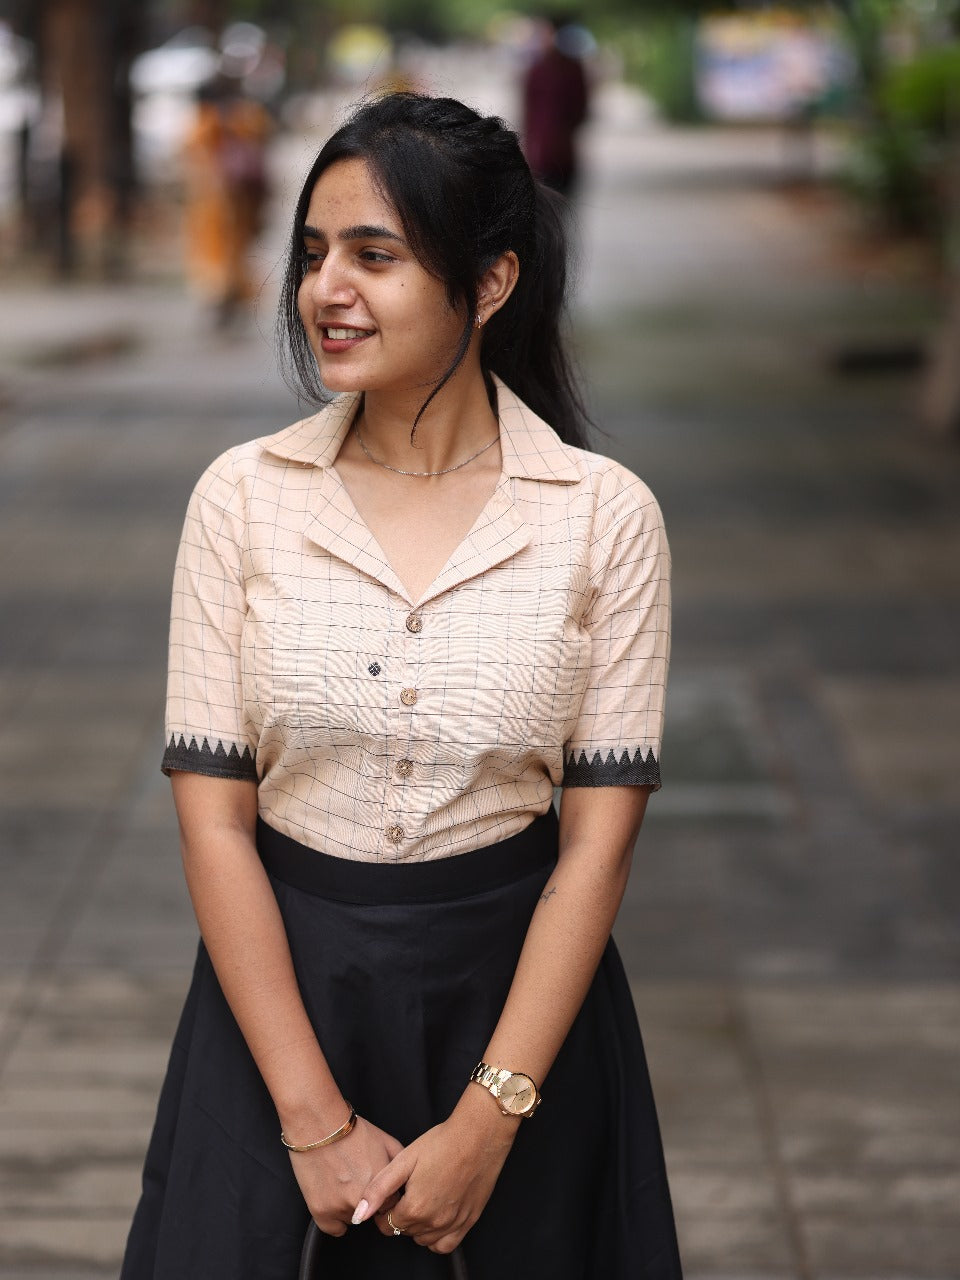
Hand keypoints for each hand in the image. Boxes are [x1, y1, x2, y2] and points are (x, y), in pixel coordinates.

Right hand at [289, 1115, 402, 1236]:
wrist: (318, 1124)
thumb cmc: (351, 1130)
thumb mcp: (386, 1141)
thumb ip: (399, 1164)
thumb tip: (406, 1180)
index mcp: (383, 1185)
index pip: (391, 1205)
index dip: (383, 1196)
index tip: (375, 1187)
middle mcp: (365, 1200)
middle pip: (373, 1214)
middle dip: (368, 1201)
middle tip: (357, 1180)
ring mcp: (342, 1207)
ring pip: (353, 1219)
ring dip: (350, 1207)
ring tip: (342, 1181)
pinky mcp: (322, 1212)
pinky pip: (335, 1229)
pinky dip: (334, 1218)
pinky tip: (332, 1197)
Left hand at [353, 1088, 519, 1252]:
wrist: (478, 1136)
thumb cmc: (442, 1143)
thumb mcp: (404, 1160)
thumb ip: (378, 1190)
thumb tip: (360, 1215)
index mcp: (415, 1208)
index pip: (386, 1225)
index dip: (385, 1209)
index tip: (393, 1194)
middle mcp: (434, 1222)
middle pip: (405, 1231)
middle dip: (401, 1215)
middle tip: (408, 1191)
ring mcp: (453, 1224)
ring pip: (423, 1239)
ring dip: (418, 1226)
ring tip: (422, 1198)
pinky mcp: (469, 1221)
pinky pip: (446, 1245)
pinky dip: (437, 1237)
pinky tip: (436, 1216)